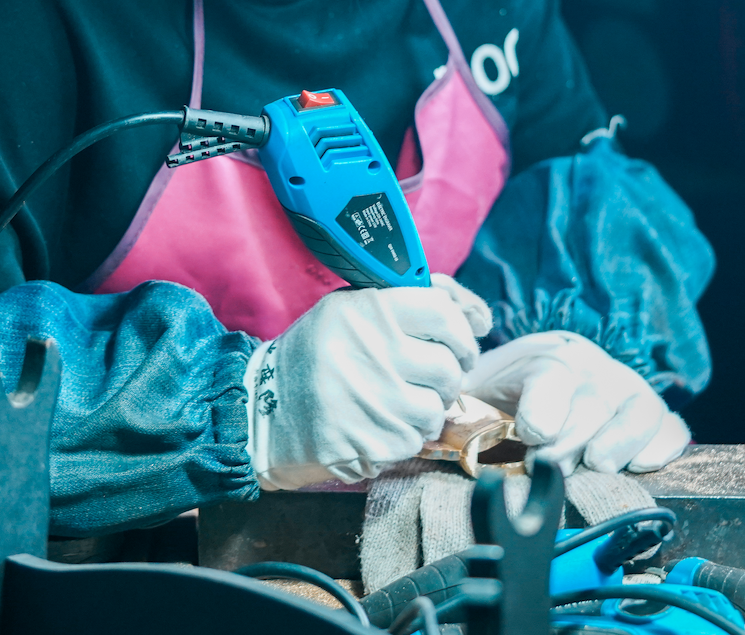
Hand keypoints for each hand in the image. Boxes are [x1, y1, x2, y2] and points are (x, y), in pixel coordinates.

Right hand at [246, 283, 485, 490]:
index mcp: (368, 310)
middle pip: (449, 366)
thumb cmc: (317, 356)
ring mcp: (375, 400)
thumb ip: (414, 302)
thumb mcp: (353, 310)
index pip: (443, 312)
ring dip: (426, 409)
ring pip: (438, 407)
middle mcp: (373, 351)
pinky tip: (378, 424)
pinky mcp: (374, 441)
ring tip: (396, 403)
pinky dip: (405, 436)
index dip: (461, 332)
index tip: (458, 345)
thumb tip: (481, 315)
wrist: (263, 411)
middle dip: (446, 377)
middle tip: (426, 379)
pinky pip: (417, 439)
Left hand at [462, 331, 689, 473]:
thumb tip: (434, 431)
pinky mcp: (653, 415)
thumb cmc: (504, 397)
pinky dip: (662, 445)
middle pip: (591, 405)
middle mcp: (592, 368)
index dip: (544, 404)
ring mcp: (627, 390)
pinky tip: (641, 463)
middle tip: (548, 467)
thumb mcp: (475, 390)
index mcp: (547, 357)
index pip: (552, 373)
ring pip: (637, 411)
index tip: (533, 432)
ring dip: (617, 444)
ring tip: (596, 464)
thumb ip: (457, 405)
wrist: (546, 380)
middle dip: (568, 444)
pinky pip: (670, 427)